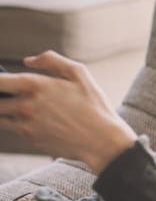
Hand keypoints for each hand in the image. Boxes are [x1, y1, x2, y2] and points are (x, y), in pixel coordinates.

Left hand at [0, 50, 136, 173]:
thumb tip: (29, 61)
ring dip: (5, 112)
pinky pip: (15, 129)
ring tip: (20, 108)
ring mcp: (25, 125)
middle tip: (10, 95)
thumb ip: (52, 60)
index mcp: (35, 86)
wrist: (101, 140)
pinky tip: (40, 121)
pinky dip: (20, 124)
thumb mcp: (79, 73)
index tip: (2, 81)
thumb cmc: (93, 105)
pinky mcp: (30, 139)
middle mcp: (25, 106)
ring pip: (0, 117)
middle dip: (1, 97)